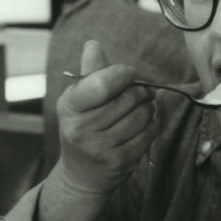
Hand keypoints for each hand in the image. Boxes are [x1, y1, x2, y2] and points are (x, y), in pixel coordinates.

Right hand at [55, 40, 155, 195]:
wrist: (81, 175)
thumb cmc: (83, 129)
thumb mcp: (78, 101)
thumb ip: (90, 75)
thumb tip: (93, 45)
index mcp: (70, 107)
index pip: (103, 83)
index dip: (124, 74)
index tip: (131, 74)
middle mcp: (82, 129)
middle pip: (128, 98)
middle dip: (141, 90)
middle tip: (143, 91)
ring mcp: (101, 148)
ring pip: (141, 115)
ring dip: (148, 107)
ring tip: (142, 107)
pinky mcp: (120, 162)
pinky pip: (148, 134)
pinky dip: (150, 125)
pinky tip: (142, 125)